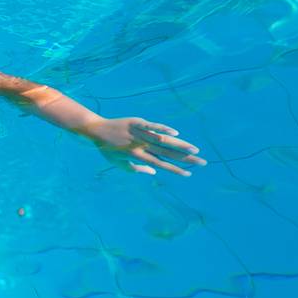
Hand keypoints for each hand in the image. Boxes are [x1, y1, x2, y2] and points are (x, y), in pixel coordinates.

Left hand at [84, 118, 205, 176]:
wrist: (96, 130)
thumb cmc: (107, 149)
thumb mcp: (118, 164)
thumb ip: (137, 169)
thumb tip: (155, 171)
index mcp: (137, 157)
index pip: (161, 165)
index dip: (175, 170)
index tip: (189, 174)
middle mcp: (140, 146)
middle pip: (167, 154)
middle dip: (185, 159)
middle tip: (202, 162)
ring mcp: (139, 134)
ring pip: (163, 141)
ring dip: (180, 146)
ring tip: (195, 150)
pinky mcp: (137, 122)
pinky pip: (151, 126)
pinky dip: (163, 130)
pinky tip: (176, 134)